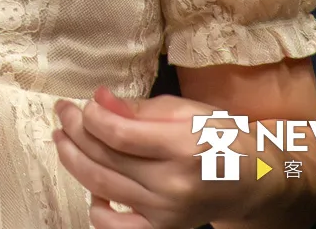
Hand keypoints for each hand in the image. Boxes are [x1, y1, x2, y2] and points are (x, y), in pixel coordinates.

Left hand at [53, 88, 233, 228]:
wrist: (253, 181)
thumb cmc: (220, 138)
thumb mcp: (186, 110)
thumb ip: (139, 108)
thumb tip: (98, 99)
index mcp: (183, 147)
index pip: (118, 135)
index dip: (90, 117)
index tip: (80, 105)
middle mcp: (174, 184)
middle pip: (104, 158)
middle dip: (74, 131)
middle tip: (62, 113)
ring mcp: (167, 212)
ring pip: (101, 186)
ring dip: (72, 160)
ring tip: (62, 139)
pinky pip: (116, 226)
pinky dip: (96, 209)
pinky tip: (92, 187)